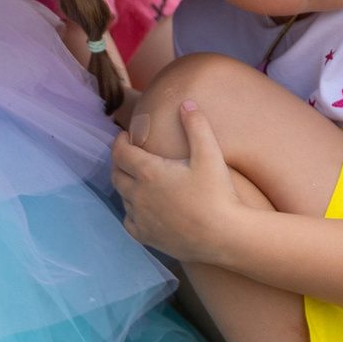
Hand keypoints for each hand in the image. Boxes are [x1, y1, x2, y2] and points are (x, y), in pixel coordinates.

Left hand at [110, 100, 244, 264]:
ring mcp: (141, 218)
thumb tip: (186, 104)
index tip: (127, 136)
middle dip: (121, 162)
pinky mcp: (147, 237)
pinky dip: (132, 212)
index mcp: (148, 172)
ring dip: (127, 186)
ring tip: (141, 180)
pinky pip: (129, 221)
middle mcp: (138, 195)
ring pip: (123, 198)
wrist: (225, 237)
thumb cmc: (218, 194)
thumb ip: (196, 126)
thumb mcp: (210, 154)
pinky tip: (143, 209)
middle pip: (117, 175)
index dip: (120, 141)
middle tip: (131, 155)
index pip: (120, 152)